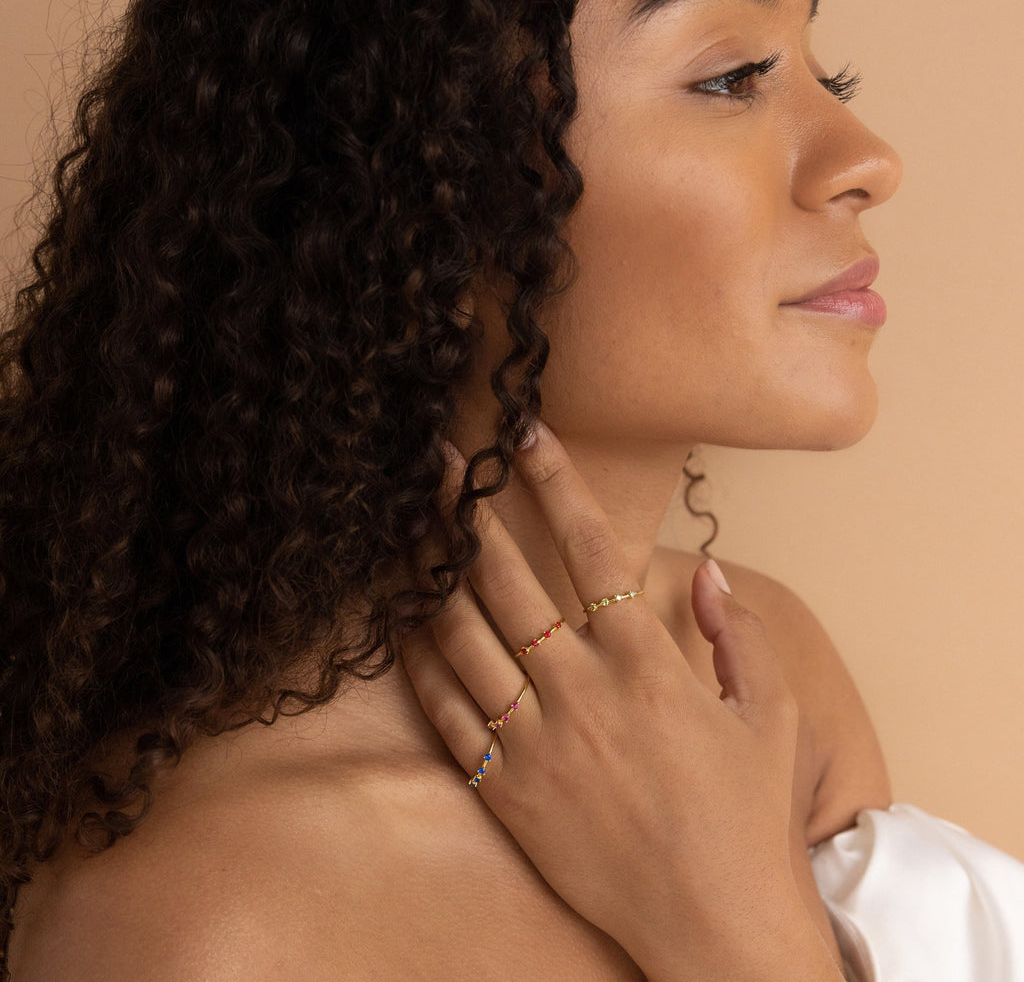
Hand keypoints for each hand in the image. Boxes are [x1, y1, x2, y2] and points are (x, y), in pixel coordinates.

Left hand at [403, 423, 841, 980]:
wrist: (714, 927)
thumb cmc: (747, 817)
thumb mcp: (771, 715)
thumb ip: (740, 634)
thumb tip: (706, 570)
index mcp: (648, 664)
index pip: (592, 549)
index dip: (556, 483)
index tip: (525, 434)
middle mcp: (582, 692)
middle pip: (507, 582)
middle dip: (464, 512)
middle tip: (433, 462)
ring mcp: (537, 743)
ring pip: (463, 641)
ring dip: (429, 578)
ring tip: (404, 529)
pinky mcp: (509, 792)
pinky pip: (450, 717)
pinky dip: (421, 668)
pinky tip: (402, 628)